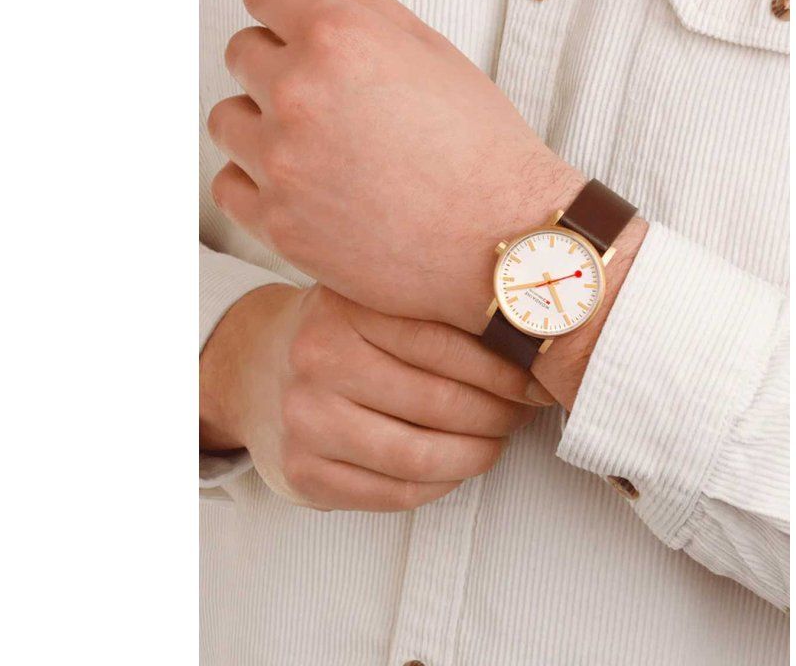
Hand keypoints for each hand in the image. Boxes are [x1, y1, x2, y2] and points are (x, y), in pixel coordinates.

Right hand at [199, 284, 551, 511]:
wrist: (258, 369)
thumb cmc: (342, 334)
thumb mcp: (378, 300)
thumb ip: (439, 309)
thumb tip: (535, 342)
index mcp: (345, 307)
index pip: (445, 344)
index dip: (505, 370)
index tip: (537, 380)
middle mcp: (318, 360)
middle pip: (440, 403)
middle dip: (500, 414)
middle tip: (524, 412)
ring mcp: (305, 421)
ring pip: (421, 457)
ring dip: (478, 454)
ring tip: (497, 439)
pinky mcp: (304, 473)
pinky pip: (398, 494)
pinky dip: (444, 484)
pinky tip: (458, 465)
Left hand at [208, 0, 585, 332]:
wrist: (504, 241)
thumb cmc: (482, 149)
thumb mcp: (433, 53)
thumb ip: (360, 1)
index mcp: (340, 39)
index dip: (287, 11)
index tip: (302, 33)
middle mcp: (300, 94)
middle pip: (242, 54)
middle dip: (278, 67)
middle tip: (333, 102)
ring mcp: (283, 163)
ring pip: (228, 121)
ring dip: (263, 126)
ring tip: (321, 149)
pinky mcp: (279, 224)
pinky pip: (229, 187)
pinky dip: (257, 185)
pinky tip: (305, 188)